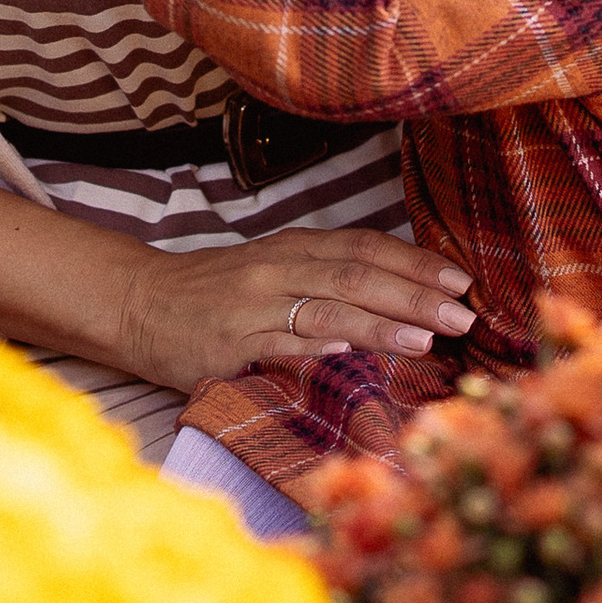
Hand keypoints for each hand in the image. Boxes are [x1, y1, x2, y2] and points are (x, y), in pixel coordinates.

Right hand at [116, 221, 476, 388]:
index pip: (365, 247)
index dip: (415, 262)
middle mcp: (278, 269)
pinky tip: (347, 355)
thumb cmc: (216, 293)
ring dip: (380, 322)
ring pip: (326, 308)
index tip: (462, 280)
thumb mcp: (273, 270)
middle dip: (414, 295)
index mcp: (294, 249)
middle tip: (462, 314)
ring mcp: (253, 306)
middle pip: (356, 275)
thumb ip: (325, 278)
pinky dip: (315, 347)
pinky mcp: (230, 344)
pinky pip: (277, 343)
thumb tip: (401, 296)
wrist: (139, 303)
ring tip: (425, 337)